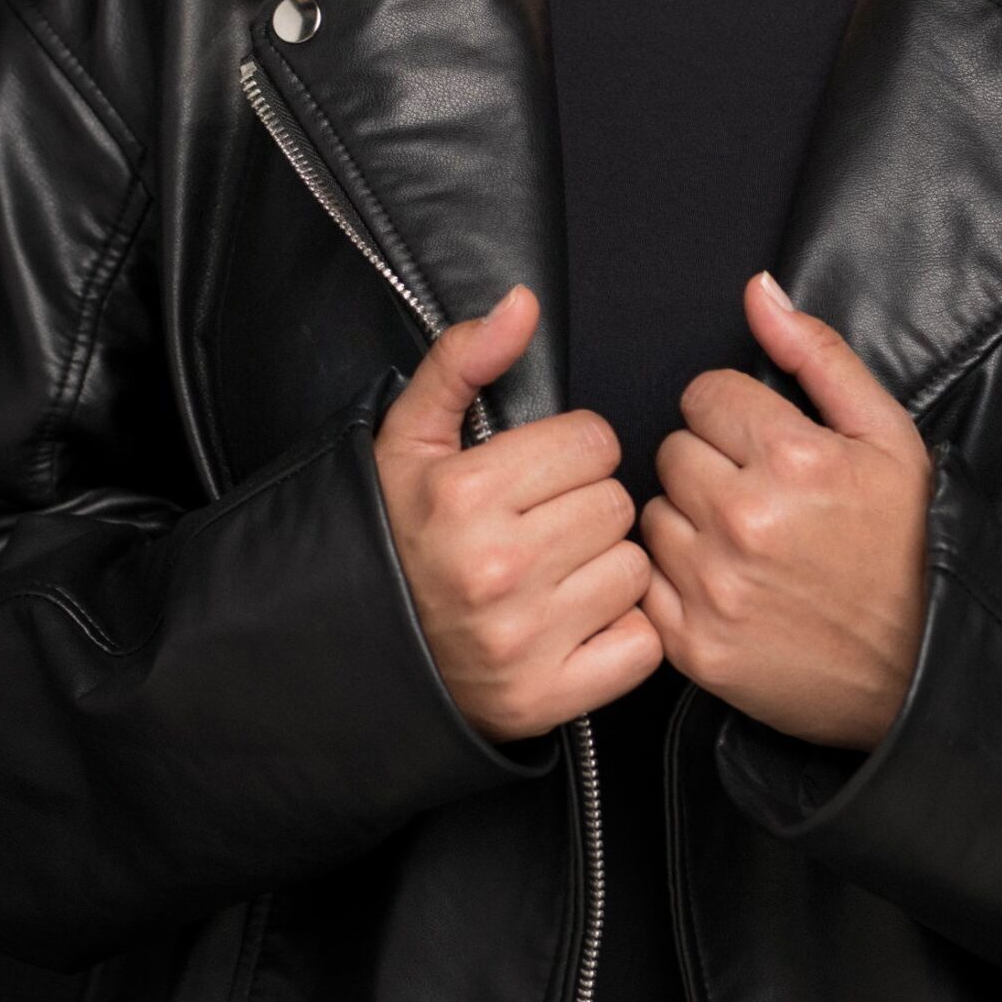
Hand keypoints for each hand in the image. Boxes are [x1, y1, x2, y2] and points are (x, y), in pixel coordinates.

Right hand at [372, 285, 661, 741]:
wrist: (359, 653)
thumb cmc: (396, 536)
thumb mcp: (410, 438)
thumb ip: (464, 360)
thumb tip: (522, 302)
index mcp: (465, 494)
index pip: (595, 441)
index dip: (571, 454)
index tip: (536, 478)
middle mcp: (495, 568)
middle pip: (617, 503)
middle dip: (588, 508)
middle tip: (543, 529)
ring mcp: (523, 640)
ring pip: (635, 568)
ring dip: (607, 570)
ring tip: (555, 576)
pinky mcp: (547, 699)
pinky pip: (642, 643)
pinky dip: (621, 635)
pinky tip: (575, 624)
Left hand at [639, 271, 934, 751]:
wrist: (921, 669)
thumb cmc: (907, 546)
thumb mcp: (888, 437)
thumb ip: (818, 354)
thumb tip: (757, 291)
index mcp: (794, 457)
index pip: (704, 395)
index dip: (736, 416)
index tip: (765, 445)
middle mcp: (745, 518)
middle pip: (672, 451)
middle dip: (710, 464)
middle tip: (759, 496)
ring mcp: (715, 586)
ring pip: (654, 513)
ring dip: (688, 521)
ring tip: (743, 543)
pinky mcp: (694, 644)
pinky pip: (645, 581)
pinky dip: (674, 581)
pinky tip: (725, 584)